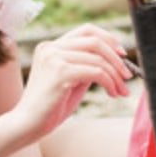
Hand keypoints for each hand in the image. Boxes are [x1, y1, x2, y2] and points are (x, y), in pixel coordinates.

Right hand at [14, 24, 134, 139]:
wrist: (27, 126)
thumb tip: (114, 61)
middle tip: (128, 76)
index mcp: (51, 46)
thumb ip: (87, 66)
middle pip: (95, 41)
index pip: (87, 31)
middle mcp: (50, 47)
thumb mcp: (72, 81)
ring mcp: (54, 58)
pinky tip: (112, 93)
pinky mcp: (60, 73)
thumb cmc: (50, 107)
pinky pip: (96, 72)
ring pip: (98, 59)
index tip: (122, 55)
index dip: (109, 39)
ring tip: (121, 91)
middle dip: (117, 59)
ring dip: (116, 76)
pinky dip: (110, 82)